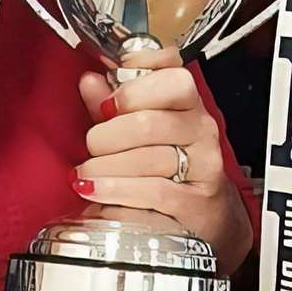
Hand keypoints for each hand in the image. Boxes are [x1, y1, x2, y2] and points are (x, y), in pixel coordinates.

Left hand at [73, 46, 252, 274]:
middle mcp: (200, 128)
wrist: (202, 214)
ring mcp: (204, 165)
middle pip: (148, 121)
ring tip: (87, 174)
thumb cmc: (164, 164)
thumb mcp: (135, 126)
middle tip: (92, 145)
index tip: (107, 103)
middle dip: (106, 135)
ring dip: (105, 166)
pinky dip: (117, 189)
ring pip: (148, 158)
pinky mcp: (198, 202)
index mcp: (187, 101)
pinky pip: (153, 191)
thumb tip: (89, 80)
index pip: (172, 75)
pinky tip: (96, 190)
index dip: (132, 87)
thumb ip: (111, 102)